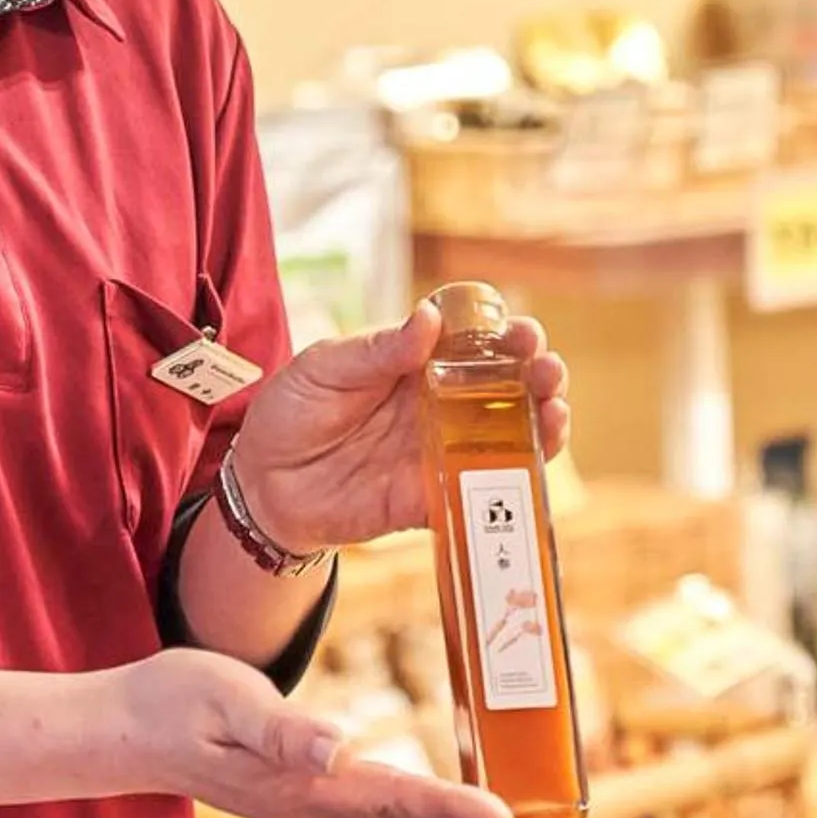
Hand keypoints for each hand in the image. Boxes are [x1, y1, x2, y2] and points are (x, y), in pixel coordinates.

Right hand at [118, 648, 539, 817]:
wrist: (124, 729)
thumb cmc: (173, 700)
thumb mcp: (225, 698)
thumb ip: (282, 728)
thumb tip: (336, 748)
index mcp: (303, 784)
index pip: (395, 801)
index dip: (454, 811)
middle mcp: (312, 806)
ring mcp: (306, 809)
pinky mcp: (301, 798)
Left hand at [230, 301, 568, 553]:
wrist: (261, 482)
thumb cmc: (290, 412)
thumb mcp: (325, 367)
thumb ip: (378, 350)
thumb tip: (430, 320)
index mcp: (417, 364)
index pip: (476, 342)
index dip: (507, 335)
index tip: (522, 331)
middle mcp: (440, 406)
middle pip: (506, 386)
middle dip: (538, 374)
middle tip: (546, 367)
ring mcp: (440, 452)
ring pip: (508, 436)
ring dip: (542, 421)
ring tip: (554, 407)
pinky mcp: (431, 497)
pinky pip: (480, 491)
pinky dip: (513, 479)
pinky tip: (532, 461)